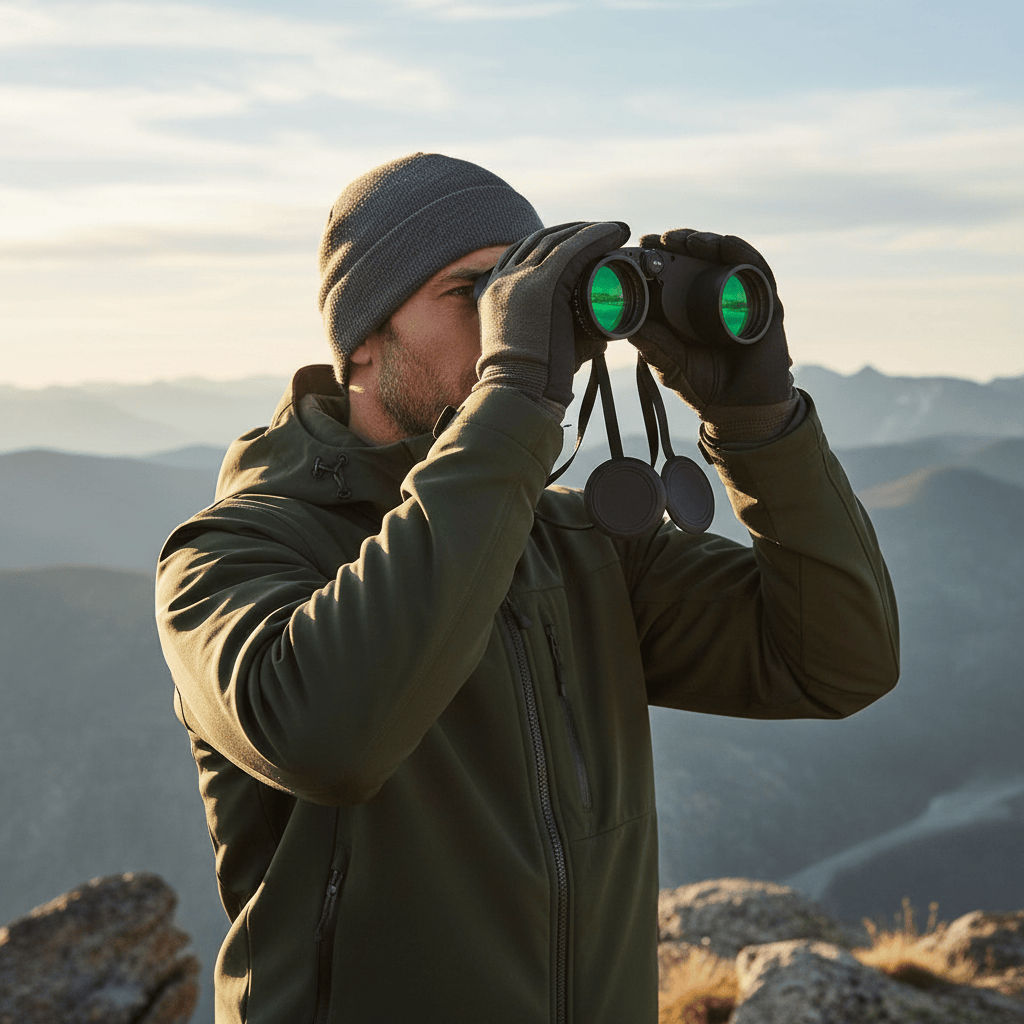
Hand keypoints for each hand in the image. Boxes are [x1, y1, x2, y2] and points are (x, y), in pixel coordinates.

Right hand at [474, 220, 629, 419]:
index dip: (551, 242)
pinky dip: (597, 237)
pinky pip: (574, 249)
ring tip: (615, 230)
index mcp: (494, 292)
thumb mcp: (540, 349)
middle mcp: (503, 280)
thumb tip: (601, 337)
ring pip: (558, 240)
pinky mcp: (544, 284)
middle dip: (572, 232)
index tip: (576, 242)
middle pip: (540, 241)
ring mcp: (521, 280)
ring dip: (590, 230)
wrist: (519, 393)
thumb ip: (565, 337)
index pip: (523, 254)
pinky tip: (616, 232)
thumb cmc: (532, 383)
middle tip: (601, 232)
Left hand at [631, 229, 793, 420]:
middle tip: (657, 238)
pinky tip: (724, 244)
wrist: (740, 412)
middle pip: (699, 258)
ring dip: (705, 242)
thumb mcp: (671, 363)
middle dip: (678, 243)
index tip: (639, 245)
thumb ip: (653, 345)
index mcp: (691, 308)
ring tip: (684, 240)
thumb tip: (624, 324)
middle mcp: (718, 297)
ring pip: (725, 258)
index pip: (675, 272)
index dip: (658, 256)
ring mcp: (742, 298)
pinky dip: (740, 253)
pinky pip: (755, 270)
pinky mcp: (765, 304)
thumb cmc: (707, 387)